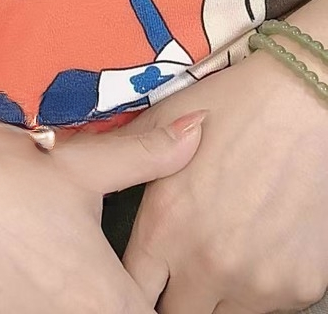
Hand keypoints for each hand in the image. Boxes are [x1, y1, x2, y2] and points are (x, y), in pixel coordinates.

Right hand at [0, 105, 203, 313]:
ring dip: (63, 297)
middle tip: (92, 264)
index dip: (153, 297)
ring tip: (49, 265)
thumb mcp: (77, 165)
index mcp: (106, 301)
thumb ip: (146, 156)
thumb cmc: (1, 181)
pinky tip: (12, 275)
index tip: (140, 277)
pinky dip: (24, 303)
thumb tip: (200, 130)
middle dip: (112, 295)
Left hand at [123, 49, 327, 312]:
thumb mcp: (163, 119)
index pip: (132, 292)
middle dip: (177, 295)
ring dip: (221, 293)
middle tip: (186, 269)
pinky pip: (272, 307)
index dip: (135, 286)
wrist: (305, 99)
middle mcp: (206, 263)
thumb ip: (130, 158)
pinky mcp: (299, 286)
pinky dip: (264, 286)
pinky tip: (264, 243)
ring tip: (228, 250)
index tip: (145, 277)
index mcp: (165, 227)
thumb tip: (87, 161)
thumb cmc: (236, 102)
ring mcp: (256, 281)